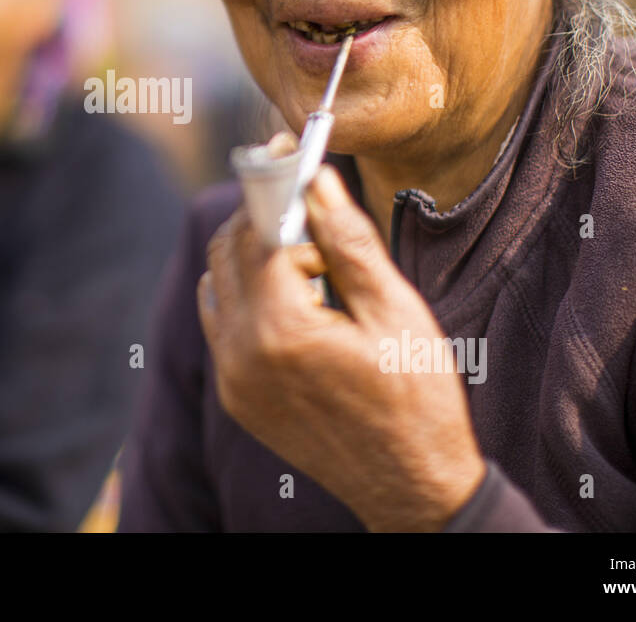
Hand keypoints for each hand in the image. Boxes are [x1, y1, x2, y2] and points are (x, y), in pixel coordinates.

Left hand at [199, 144, 485, 531]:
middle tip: (309, 199)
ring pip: (218, 283)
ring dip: (251, 253)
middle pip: (228, 250)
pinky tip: (295, 296)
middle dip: (263, 213)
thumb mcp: (393, 310)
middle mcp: (241, 355)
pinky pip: (221, 322)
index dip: (275, 182)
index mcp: (281, 331)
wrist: (412, 487)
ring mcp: (232, 379)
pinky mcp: (235, 396)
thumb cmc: (417, 398)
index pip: (257, 229)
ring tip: (312, 260)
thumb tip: (318, 178)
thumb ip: (348, 240)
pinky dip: (245, 292)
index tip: (289, 149)